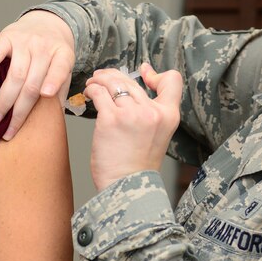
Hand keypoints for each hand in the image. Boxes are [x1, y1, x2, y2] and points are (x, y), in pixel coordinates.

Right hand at [0, 11, 75, 139]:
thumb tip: (54, 120)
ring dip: (3, 100)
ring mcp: (25, 41)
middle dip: (19, 110)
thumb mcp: (65, 66)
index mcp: (63, 55)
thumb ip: (61, 89)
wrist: (46, 22)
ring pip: (15, 75)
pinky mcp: (7, 36)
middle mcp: (44, 47)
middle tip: (8, 131)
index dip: (53, 81)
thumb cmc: (54, 52)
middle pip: (32, 82)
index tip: (45, 94)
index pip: (59, 69)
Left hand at [85, 63, 181, 190]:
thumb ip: (151, 113)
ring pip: (113, 82)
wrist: (127, 187)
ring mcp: (132, 114)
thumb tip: (137, 88)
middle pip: (132, 80)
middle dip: (113, 76)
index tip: (142, 73)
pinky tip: (89, 94)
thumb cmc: (137, 164)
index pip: (172, 80)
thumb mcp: (157, 136)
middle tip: (101, 78)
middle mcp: (153, 112)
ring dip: (99, 80)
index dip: (155, 74)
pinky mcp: (111, 119)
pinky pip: (99, 93)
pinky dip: (92, 89)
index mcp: (169, 116)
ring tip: (92, 84)